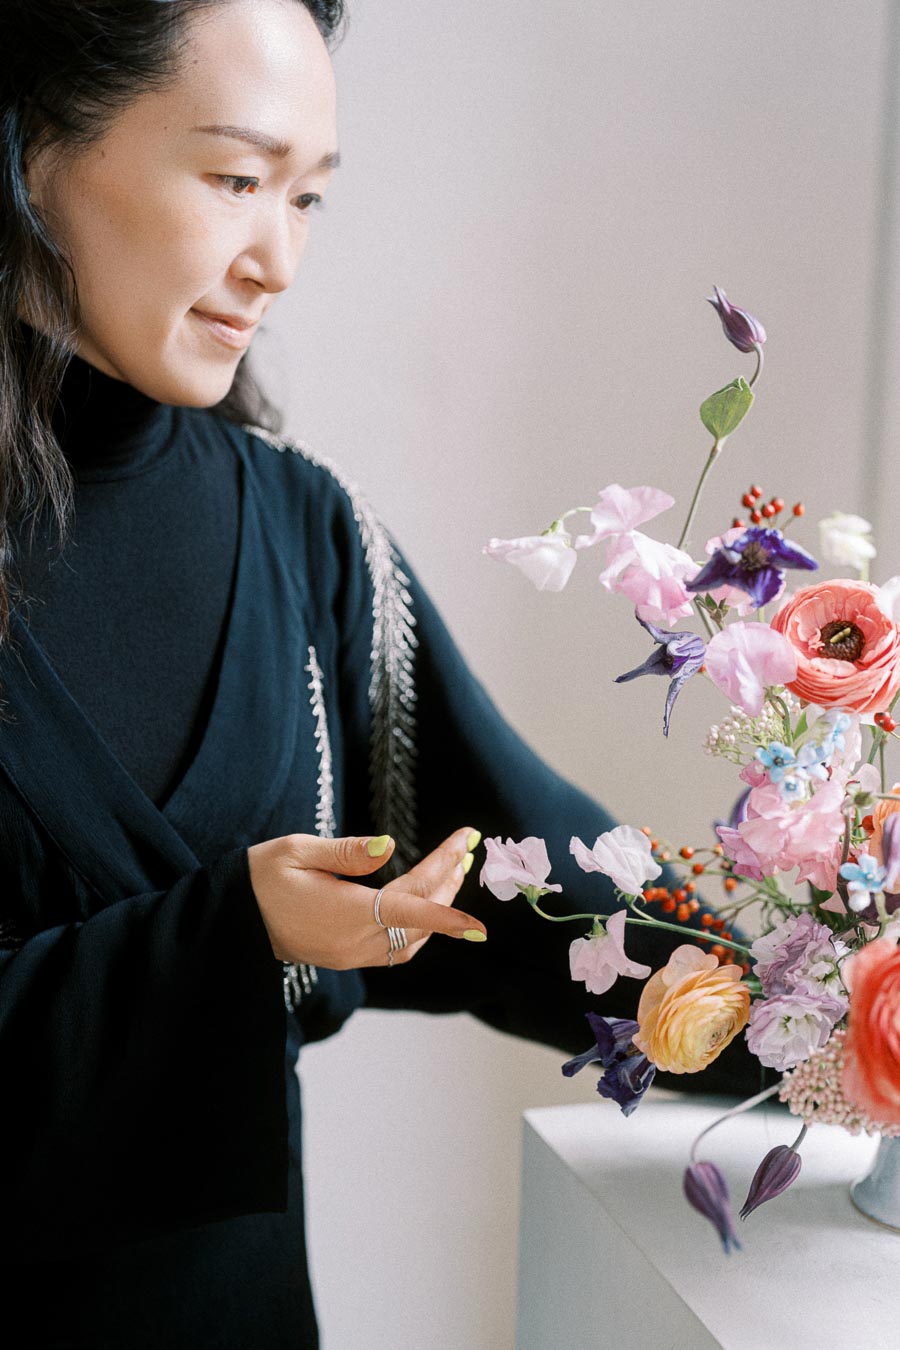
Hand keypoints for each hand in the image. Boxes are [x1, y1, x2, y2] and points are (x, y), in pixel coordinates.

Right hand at [246, 828, 484, 968]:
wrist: (230, 921)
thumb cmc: (259, 877)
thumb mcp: (296, 851)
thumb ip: (346, 852)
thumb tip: (388, 846)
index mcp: (346, 914)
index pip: (412, 906)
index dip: (448, 896)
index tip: (476, 889)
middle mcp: (356, 942)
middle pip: (420, 917)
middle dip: (448, 882)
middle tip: (467, 848)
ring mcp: (352, 955)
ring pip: (413, 937)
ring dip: (438, 905)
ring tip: (454, 870)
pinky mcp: (347, 957)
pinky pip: (397, 946)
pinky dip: (419, 923)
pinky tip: (425, 900)